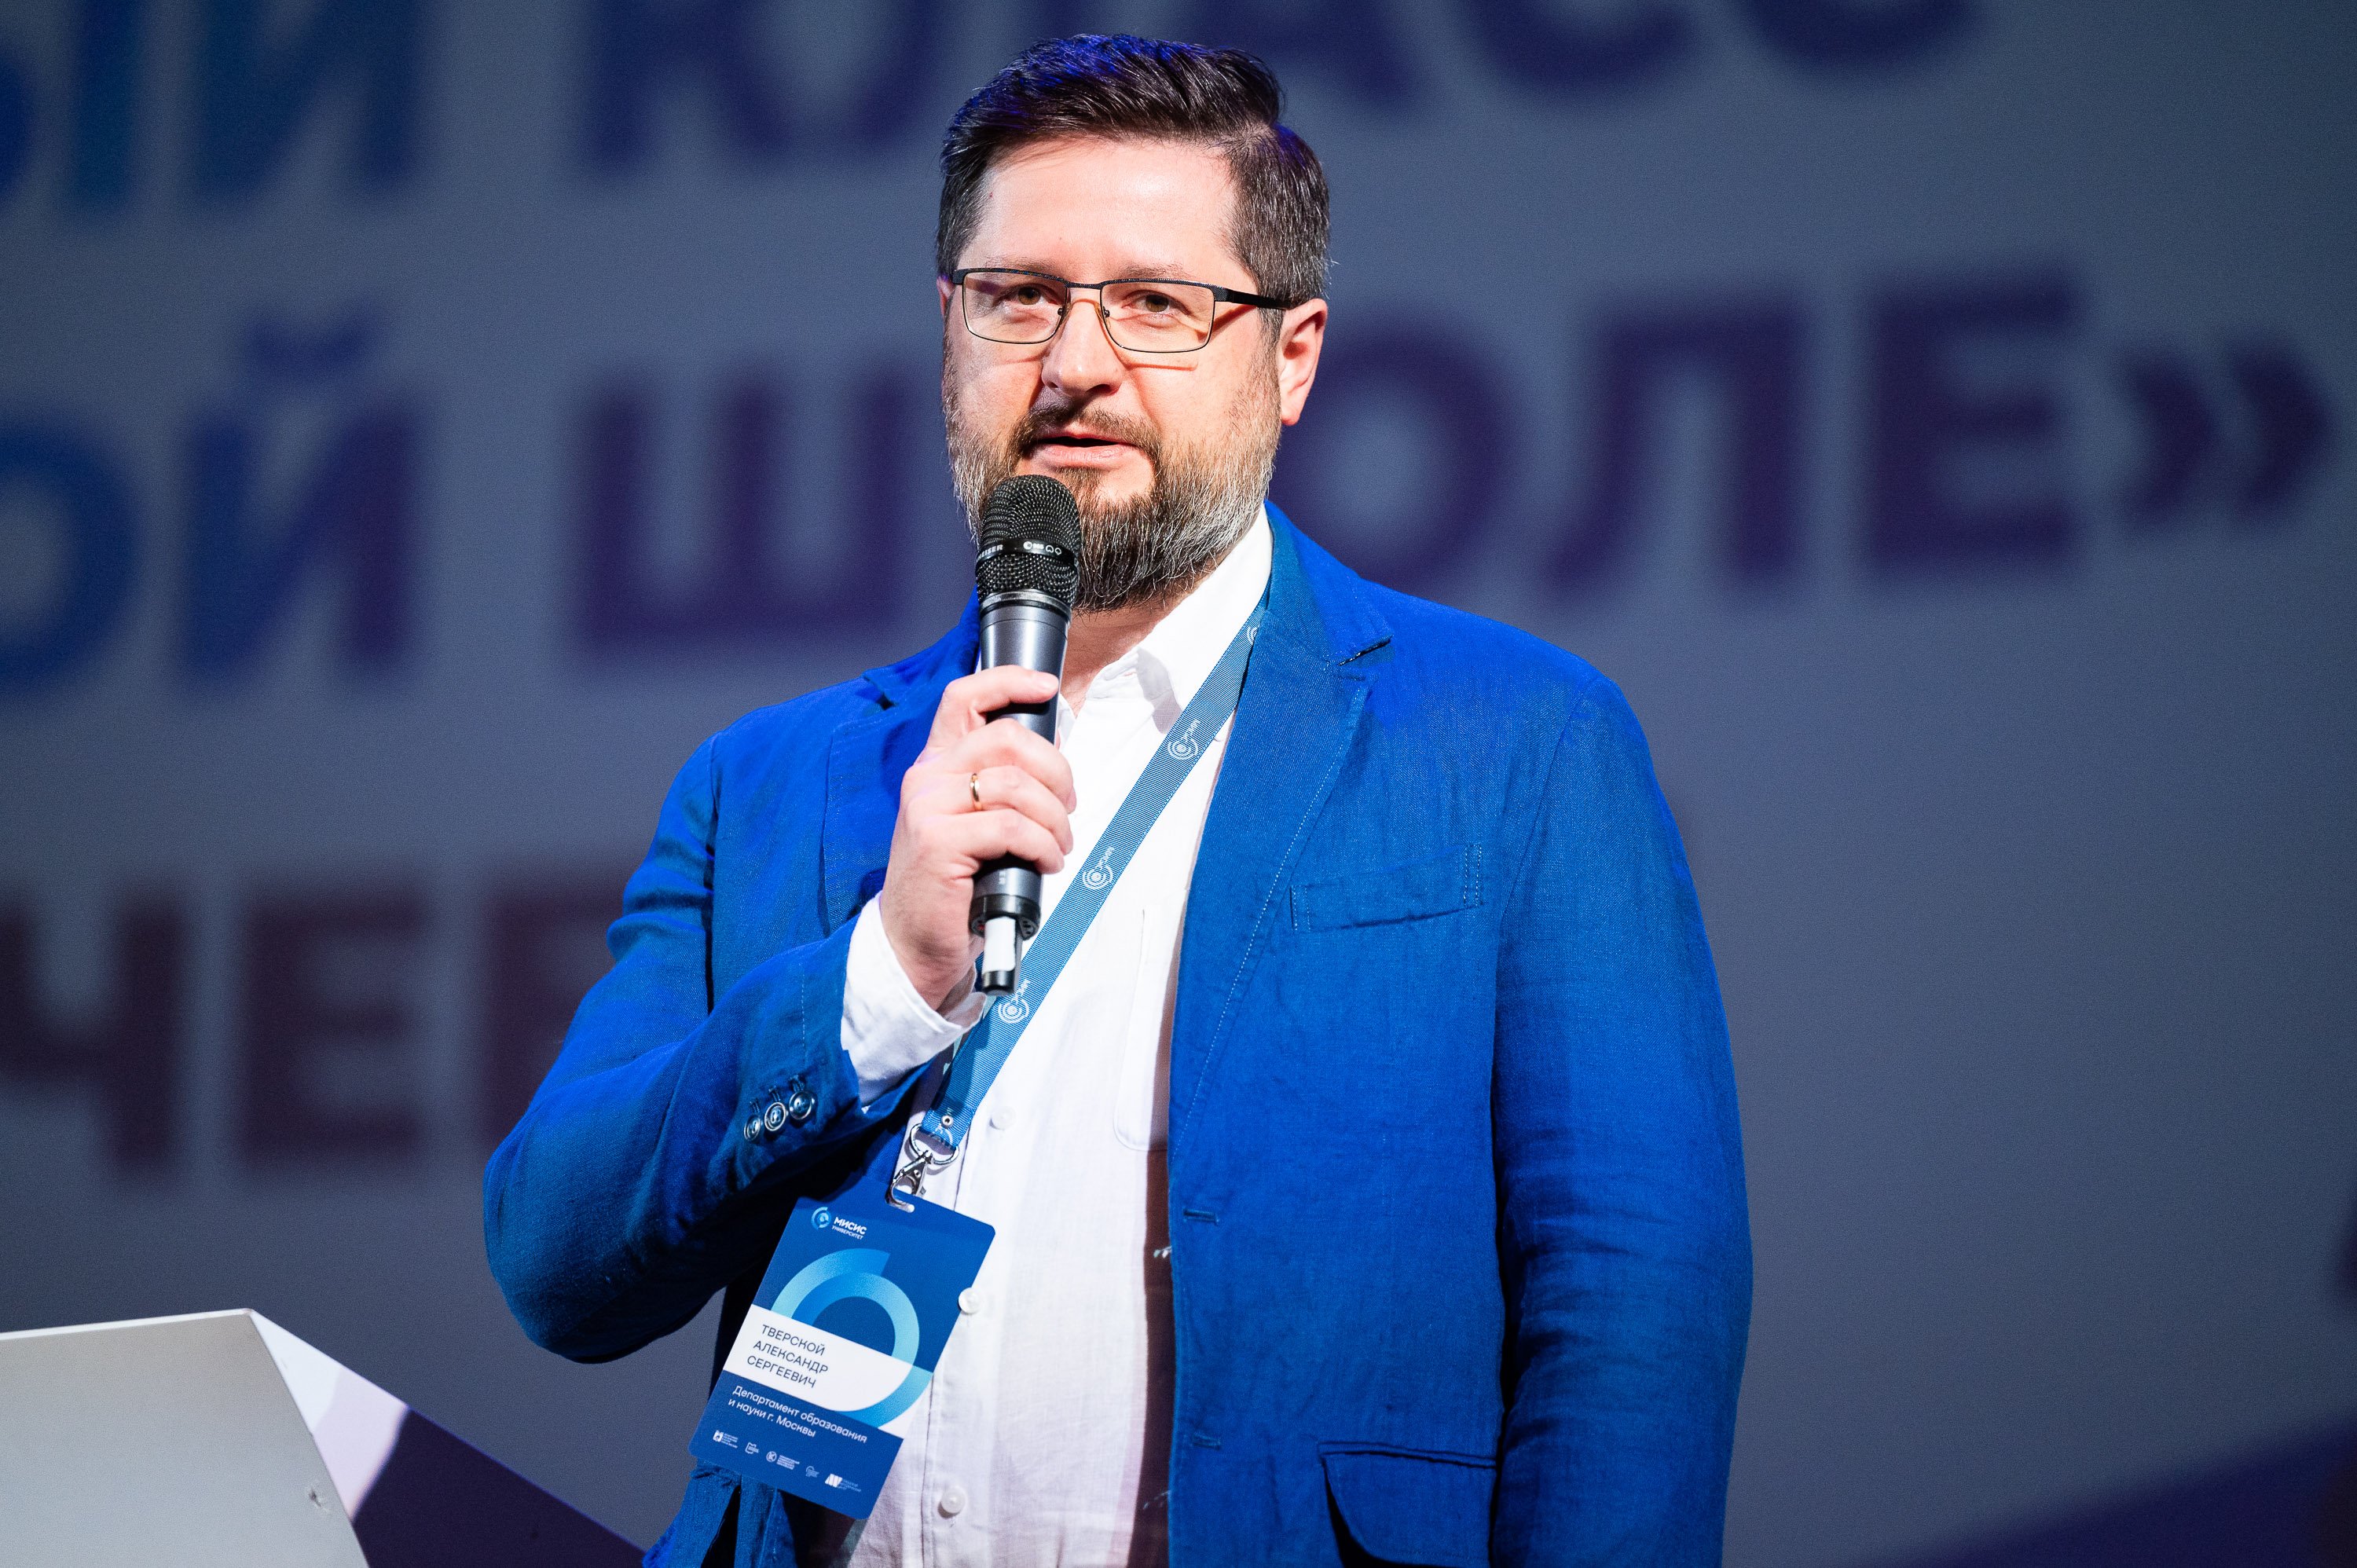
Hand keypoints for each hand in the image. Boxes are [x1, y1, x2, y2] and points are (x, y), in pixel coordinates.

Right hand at [878, 666, 1076, 1011]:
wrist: (917, 940)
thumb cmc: (956, 883)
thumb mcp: (976, 821)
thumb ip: (1003, 783)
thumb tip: (1055, 750)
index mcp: (937, 764)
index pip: (964, 699)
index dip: (1008, 682)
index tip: (1047, 687)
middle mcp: (927, 777)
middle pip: (1007, 739)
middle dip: (1057, 771)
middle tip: (1068, 807)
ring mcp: (928, 807)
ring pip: (1016, 786)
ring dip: (1055, 818)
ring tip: (1058, 845)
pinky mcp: (938, 841)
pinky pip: (1011, 827)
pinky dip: (1043, 845)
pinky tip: (1046, 862)